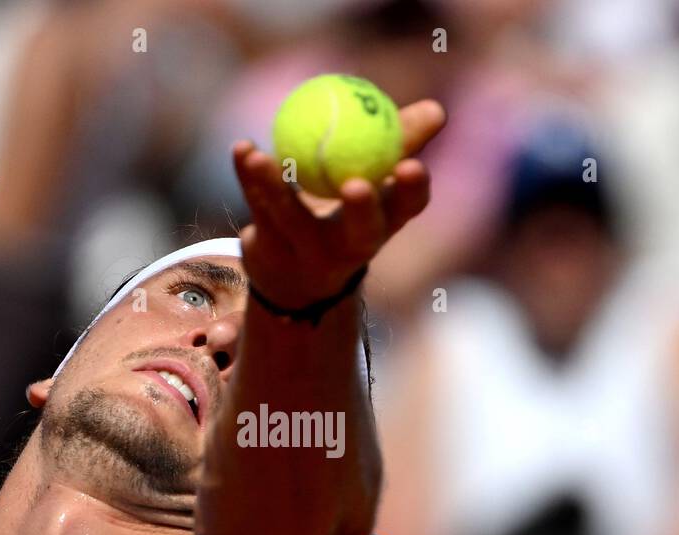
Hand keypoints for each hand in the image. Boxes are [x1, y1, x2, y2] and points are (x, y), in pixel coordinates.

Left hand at [232, 99, 445, 310]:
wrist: (293, 279)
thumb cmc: (344, 218)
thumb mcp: (375, 184)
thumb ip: (399, 143)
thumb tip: (436, 110)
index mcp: (381, 226)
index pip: (405, 211)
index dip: (411, 192)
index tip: (411, 167)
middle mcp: (348, 248)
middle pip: (360, 235)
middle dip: (362, 213)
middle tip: (355, 184)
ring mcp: (305, 254)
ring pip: (291, 221)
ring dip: (276, 188)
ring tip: (262, 156)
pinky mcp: (267, 250)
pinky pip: (256, 207)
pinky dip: (246, 176)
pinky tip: (242, 149)